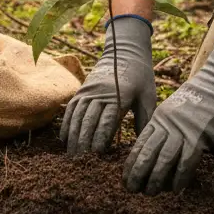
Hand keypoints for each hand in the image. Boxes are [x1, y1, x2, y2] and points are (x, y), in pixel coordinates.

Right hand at [60, 15, 156, 153]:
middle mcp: (100, 93)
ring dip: (73, 137)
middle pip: (88, 121)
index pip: (106, 121)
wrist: (126, 50)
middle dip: (83, 143)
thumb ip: (145, 119)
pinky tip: (65, 139)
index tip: (97, 156)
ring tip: (71, 156)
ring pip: (77, 116)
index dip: (100, 139)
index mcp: (119, 96)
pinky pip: (71, 108)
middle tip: (80, 163)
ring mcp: (89, 90)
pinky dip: (67, 124)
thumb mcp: (147, 96)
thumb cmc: (141, 75)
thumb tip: (143, 145)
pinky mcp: (82, 89)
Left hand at [123, 41, 213, 194]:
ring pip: (164, 160)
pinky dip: (180, 177)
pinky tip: (176, 190)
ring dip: (156, 179)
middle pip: (148, 153)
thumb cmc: (194, 101)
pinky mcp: (199, 138)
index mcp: (158, 119)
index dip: (131, 164)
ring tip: (150, 193)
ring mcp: (183, 131)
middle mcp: (167, 126)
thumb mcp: (171, 111)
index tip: (125, 179)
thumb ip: (162, 128)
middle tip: (132, 190)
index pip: (139, 145)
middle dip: (138, 174)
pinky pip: (186, 161)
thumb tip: (153, 153)